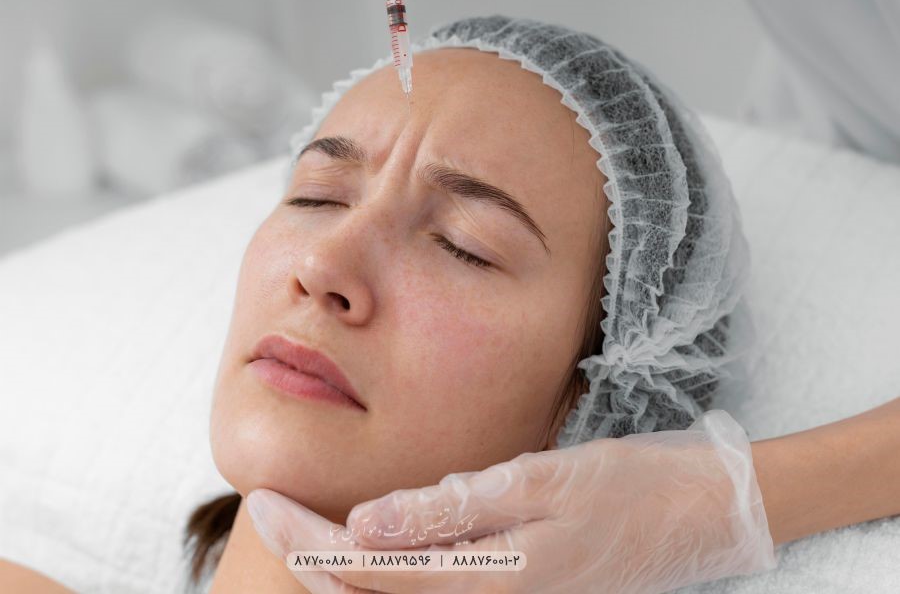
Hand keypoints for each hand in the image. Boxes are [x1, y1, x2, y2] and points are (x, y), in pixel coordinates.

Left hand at [246, 409, 776, 593]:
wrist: (700, 517)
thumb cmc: (626, 487)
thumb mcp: (539, 482)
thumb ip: (451, 511)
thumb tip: (364, 525)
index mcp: (487, 583)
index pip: (366, 570)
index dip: (305, 540)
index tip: (262, 501)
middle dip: (307, 557)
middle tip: (265, 510)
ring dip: (338, 571)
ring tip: (299, 526)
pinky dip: (384, 575)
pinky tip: (370, 545)